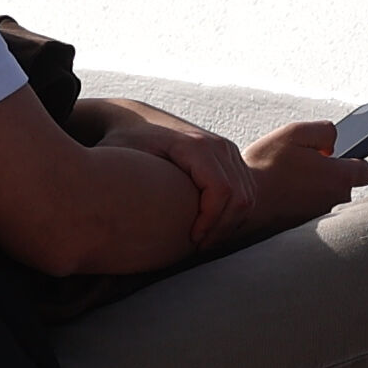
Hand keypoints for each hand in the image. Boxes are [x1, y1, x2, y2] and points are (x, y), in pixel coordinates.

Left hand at [82, 99, 256, 245]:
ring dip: (230, 224)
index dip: (211, 223)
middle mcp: (218, 145)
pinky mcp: (230, 156)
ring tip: (203, 240)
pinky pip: (245, 192)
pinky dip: (233, 214)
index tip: (191, 241)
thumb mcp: (120, 159)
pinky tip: (208, 227)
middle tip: (198, 248)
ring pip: (247, 197)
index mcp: (195, 146)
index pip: (222, 192)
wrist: (134, 118)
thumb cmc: (124, 143)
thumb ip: (124, 184)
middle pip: (241, 198)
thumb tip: (121, 218)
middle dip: (223, 229)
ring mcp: (228, 149)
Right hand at [228, 116, 367, 239]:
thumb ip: (323, 131)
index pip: (366, 171)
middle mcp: (335, 201)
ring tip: (288, 181)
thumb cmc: (264, 169)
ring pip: (326, 199)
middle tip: (302, 166)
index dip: (355, 160)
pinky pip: (309, 212)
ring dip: (313, 190)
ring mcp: (320, 218)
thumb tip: (333, 140)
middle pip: (344, 185)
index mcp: (339, 177)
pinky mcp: (303, 229)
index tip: (345, 157)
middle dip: (328, 175)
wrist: (238, 204)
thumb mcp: (294, 133)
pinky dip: (300, 204)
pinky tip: (282, 195)